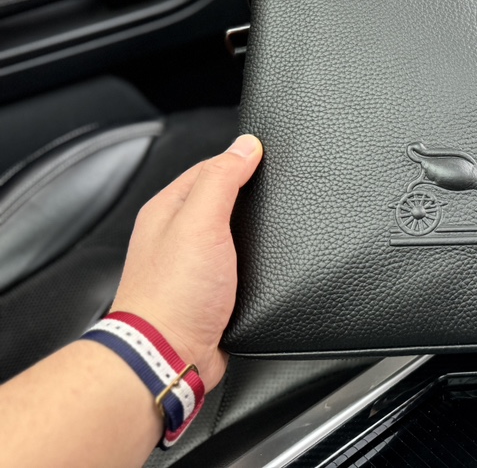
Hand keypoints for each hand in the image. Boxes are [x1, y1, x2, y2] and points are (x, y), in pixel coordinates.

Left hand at [111, 135, 262, 390]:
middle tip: (281, 193)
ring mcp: (194, 265)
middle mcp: (178, 235)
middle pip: (224, 200)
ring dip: (257, 233)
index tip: (271, 158)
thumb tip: (245, 146)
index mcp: (169, 209)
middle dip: (252, 197)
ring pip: (234, 235)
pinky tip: (272, 264)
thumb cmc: (174, 294)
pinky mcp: (212, 293)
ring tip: (279, 229)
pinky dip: (258, 264)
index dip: (242, 161)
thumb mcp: (200, 222)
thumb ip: (222, 179)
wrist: (168, 357)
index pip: (211, 168)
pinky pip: (241, 266)